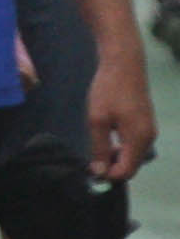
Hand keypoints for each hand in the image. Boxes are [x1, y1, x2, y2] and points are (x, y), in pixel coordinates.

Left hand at [88, 45, 158, 184]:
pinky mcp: (145, 123)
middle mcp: (149, 138)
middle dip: (112, 167)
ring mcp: (149, 130)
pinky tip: (106, 138)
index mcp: (139, 139)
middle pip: (132, 165)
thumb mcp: (98, 120)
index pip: (127, 171)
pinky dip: (121, 147)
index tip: (90, 171)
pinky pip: (134, 144)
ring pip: (133, 155)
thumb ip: (99, 147)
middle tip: (91, 160)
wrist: (124, 64)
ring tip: (96, 148)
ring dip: (116, 157)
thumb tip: (99, 171)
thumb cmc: (108, 90)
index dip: (108, 175)